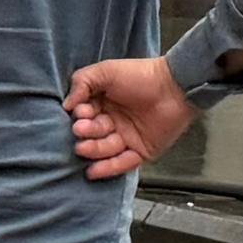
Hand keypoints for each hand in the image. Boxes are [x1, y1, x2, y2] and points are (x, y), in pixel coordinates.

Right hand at [66, 55, 194, 181]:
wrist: (175, 86)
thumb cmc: (140, 76)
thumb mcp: (106, 71)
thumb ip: (82, 82)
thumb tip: (66, 105)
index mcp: (105, 103)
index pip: (85, 115)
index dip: (81, 116)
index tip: (80, 113)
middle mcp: (114, 121)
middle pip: (93, 133)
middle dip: (85, 133)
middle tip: (81, 129)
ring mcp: (128, 138)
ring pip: (104, 149)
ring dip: (92, 150)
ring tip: (83, 147)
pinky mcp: (141, 152)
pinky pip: (122, 164)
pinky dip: (107, 169)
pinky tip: (92, 171)